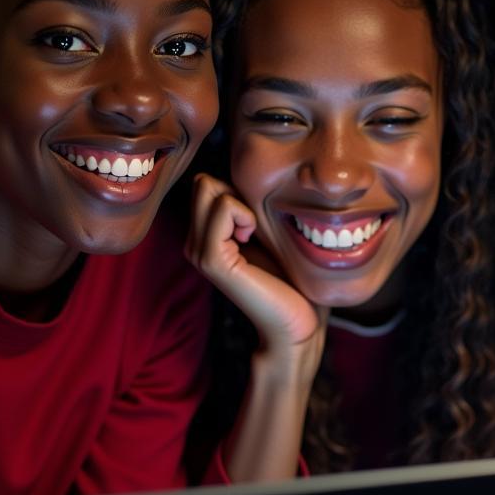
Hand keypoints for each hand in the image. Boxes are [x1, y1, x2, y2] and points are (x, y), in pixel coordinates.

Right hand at [186, 173, 327, 382]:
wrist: (298, 322)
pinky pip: (222, 207)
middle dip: (235, 191)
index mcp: (206, 236)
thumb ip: (250, 208)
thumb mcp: (269, 233)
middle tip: (257, 224)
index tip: (258, 219)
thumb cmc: (293, 278)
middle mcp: (195, 242)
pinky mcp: (212, 260)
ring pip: (207, 187)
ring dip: (241, 201)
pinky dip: (244, 212)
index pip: (206, 182)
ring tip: (255, 232)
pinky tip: (254, 236)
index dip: (237, 189)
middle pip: (202, 182)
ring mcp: (199, 251)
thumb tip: (246, 171)